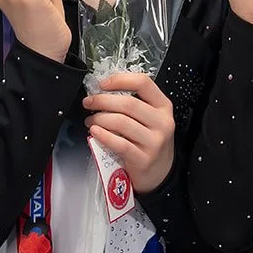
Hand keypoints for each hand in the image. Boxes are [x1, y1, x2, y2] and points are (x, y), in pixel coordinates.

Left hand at [83, 71, 175, 192]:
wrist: (160, 173)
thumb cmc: (149, 142)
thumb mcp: (151, 119)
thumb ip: (134, 105)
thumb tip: (102, 93)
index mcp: (163, 106)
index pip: (143, 83)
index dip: (120, 80)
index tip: (102, 84)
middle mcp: (162, 122)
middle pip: (129, 103)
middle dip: (102, 100)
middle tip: (88, 102)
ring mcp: (154, 142)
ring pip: (121, 122)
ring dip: (99, 119)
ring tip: (91, 121)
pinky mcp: (143, 159)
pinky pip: (119, 143)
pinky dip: (103, 136)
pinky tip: (94, 132)